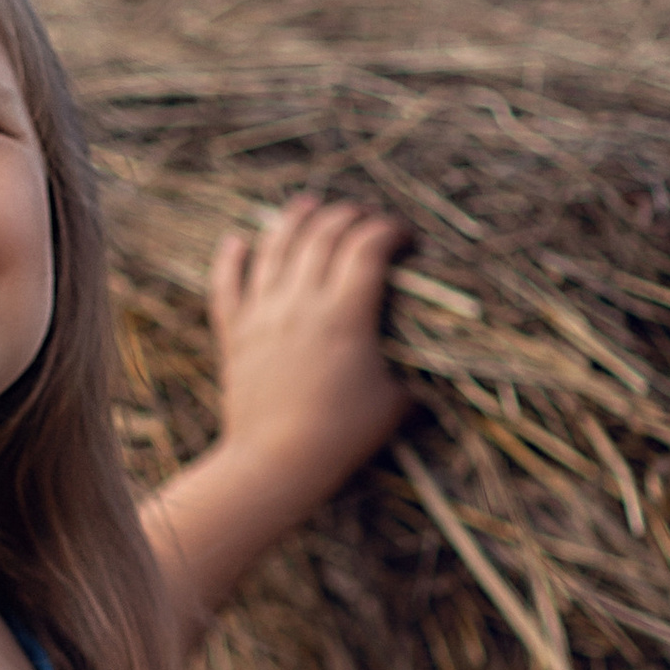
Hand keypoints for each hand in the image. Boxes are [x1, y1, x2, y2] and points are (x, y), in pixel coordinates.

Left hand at [210, 194, 411, 511]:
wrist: (273, 464)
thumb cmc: (341, 437)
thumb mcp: (393, 404)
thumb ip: (416, 376)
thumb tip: (443, 371)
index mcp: (345, 315)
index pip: (368, 247)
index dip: (390, 230)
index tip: (405, 236)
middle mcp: (300, 303)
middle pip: (323, 234)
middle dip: (349, 216)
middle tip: (365, 218)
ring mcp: (262, 314)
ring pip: (274, 246)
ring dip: (294, 219)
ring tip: (309, 205)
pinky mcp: (234, 333)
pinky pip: (227, 284)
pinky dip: (232, 258)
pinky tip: (238, 242)